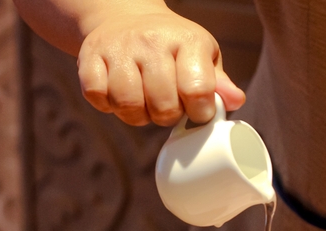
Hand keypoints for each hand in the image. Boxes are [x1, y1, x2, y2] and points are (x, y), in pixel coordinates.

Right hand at [77, 6, 244, 125]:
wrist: (125, 17)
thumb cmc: (173, 48)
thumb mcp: (202, 58)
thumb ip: (219, 84)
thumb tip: (236, 101)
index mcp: (187, 41)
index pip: (198, 92)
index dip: (200, 113)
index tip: (198, 111)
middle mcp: (152, 40)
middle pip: (162, 106)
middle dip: (167, 117)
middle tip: (167, 106)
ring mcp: (118, 47)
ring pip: (128, 105)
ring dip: (137, 115)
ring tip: (144, 102)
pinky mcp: (89, 57)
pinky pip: (97, 97)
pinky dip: (108, 105)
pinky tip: (118, 94)